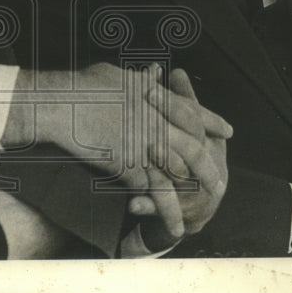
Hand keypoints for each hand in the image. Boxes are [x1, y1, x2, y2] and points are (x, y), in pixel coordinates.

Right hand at [21, 62, 228, 240]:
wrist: (64, 105)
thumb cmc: (86, 85)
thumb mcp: (118, 74)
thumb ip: (141, 78)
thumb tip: (154, 70)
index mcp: (157, 100)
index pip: (193, 113)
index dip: (213, 122)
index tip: (228, 131)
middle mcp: (157, 125)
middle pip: (193, 150)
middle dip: (208, 169)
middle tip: (219, 183)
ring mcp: (144, 148)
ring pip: (177, 176)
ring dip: (189, 197)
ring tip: (200, 209)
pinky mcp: (128, 167)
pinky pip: (151, 191)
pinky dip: (161, 208)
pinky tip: (168, 222)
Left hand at [126, 69, 232, 249]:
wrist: (204, 200)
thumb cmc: (195, 154)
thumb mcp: (193, 127)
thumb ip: (185, 99)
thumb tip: (177, 70)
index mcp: (205, 140)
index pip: (191, 118)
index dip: (170, 102)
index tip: (148, 85)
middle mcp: (201, 164)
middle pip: (185, 145)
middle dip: (163, 129)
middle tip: (140, 115)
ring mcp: (190, 188)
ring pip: (174, 178)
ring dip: (158, 168)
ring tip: (138, 157)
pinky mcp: (177, 211)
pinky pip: (160, 208)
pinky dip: (146, 206)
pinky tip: (132, 204)